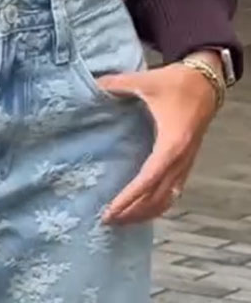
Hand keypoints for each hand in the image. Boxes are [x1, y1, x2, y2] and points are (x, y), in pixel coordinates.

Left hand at [99, 59, 219, 224]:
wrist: (208, 81)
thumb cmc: (178, 82)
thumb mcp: (148, 81)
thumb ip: (118, 84)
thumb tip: (94, 84)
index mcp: (171, 144)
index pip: (147, 181)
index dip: (128, 199)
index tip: (109, 212)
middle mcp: (180, 160)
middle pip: (155, 198)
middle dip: (131, 213)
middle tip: (107, 222)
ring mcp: (185, 164)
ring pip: (165, 201)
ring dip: (144, 214)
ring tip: (121, 221)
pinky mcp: (186, 164)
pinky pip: (172, 194)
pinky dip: (157, 207)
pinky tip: (141, 213)